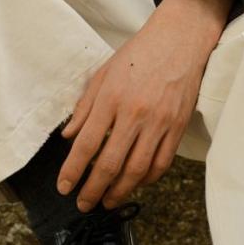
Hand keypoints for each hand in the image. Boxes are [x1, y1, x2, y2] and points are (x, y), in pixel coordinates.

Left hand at [55, 2, 220, 211]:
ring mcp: (159, 122)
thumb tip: (69, 136)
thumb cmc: (139, 55)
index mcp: (111, 97)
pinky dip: (147, 179)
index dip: (73, 170)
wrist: (179, 41)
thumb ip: (85, 106)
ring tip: (107, 201)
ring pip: (137, 170)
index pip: (87, 143)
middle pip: (110, 164)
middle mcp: (134, 113)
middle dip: (93, 189)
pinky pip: (161, 163)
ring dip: (120, 191)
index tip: (64, 186)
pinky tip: (135, 184)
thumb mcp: (103, 73)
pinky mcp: (177, 127)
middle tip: (83, 203)